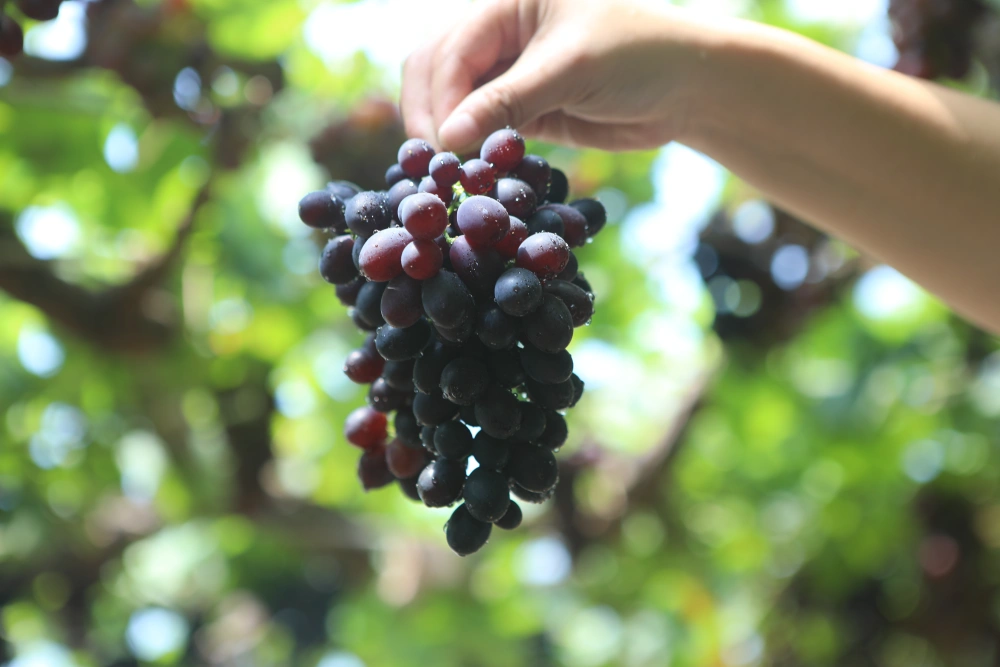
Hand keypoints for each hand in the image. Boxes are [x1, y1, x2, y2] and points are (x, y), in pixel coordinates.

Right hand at [401, 0, 722, 152]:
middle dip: (431, 113)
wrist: (688, 88)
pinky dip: (473, 148)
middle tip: (436, 162)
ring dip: (447, 133)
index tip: (444, 143)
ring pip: (454, 100)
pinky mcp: (523, 108)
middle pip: (437, 69)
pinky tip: (472, 170)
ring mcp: (510, 71)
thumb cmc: (637, 57)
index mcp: (508, 1)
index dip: (441, 97)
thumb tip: (448, 139)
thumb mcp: (569, 70)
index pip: (452, 48)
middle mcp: (501, 31)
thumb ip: (507, 102)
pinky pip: (482, 126)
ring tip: (449, 171)